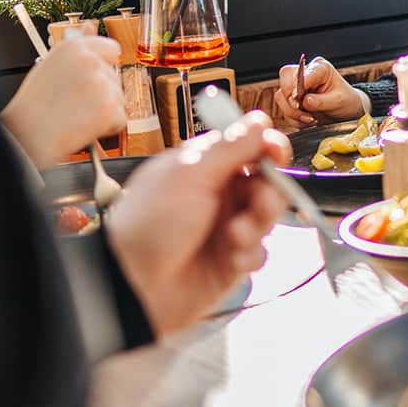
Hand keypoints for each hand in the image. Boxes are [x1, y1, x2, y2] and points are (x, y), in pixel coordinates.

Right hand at [0, 33, 124, 167]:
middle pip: (114, 77)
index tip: (92, 78)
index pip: (110, 48)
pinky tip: (83, 126)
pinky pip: (119, 119)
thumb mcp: (50, 66)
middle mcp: (90, 61)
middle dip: (101, 92)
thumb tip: (90, 26)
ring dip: (104, 110)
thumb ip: (76, 49)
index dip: (103, 66)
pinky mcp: (110, 109)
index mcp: (74, 48)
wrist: (26, 136)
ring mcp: (102, 85)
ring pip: (119, 98)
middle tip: (74, 102)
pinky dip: (106, 127)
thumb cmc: (33, 105)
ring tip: (75, 115)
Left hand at [103, 110, 290, 335]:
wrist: (133, 285)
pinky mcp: (232, 260)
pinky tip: (233, 258)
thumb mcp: (188, 175)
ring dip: (259, 224)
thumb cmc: (146, 227)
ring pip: (268, 216)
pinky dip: (251, 254)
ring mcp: (226, 227)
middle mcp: (218, 194)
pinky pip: (260, 252)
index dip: (266, 145)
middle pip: (267, 181)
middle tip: (260, 201)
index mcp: (204, 166)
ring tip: (236, 235)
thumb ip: (229, 147)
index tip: (274, 152)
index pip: (248, 145)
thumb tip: (258, 121)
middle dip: (270, 190)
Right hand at [270, 57, 366, 127]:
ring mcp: (296, 87)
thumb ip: (322, 101)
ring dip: (293, 112)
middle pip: (285, 81)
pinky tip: (308, 121)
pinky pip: (284, 110)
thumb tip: (305, 101)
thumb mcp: (339, 101)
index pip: (301, 73)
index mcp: (319, 68)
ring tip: (311, 120)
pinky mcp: (292, 100)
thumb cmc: (346, 101)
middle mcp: (305, 74)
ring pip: (281, 97)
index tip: (298, 99)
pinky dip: (294, 119)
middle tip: (304, 112)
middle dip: (291, 100)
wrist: (346, 111)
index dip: (296, 86)